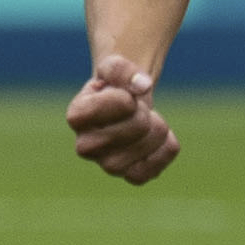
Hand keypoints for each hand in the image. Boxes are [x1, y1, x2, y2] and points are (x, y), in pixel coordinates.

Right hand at [68, 54, 178, 182]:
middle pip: (139, 125)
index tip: (122, 95)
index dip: (131, 95)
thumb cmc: (113, 86)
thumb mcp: (113, 67)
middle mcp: (85, 147)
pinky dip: (167, 148)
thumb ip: (122, 70)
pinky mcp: (130, 176)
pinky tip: (158, 139)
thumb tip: (143, 86)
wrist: (122, 107)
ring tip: (145, 121)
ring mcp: (108, 166)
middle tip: (134, 109)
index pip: (122, 103)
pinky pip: (158, 166)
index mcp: (77, 116)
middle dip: (144, 110)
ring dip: (158, 126)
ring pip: (149, 144)